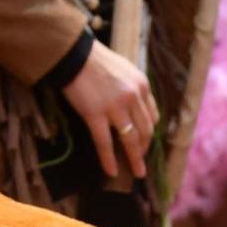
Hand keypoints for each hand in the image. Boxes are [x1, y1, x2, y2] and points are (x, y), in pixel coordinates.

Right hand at [62, 40, 159, 178]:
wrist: (73, 53)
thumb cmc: (95, 59)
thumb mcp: (124, 70)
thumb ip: (133, 88)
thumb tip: (135, 108)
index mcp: (142, 86)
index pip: (152, 116)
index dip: (150, 133)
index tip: (146, 142)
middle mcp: (133, 98)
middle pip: (145, 130)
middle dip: (145, 148)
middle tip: (142, 161)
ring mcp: (115, 107)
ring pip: (130, 139)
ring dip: (135, 159)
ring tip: (137, 172)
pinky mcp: (95, 115)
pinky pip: (105, 143)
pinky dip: (109, 160)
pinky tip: (112, 171)